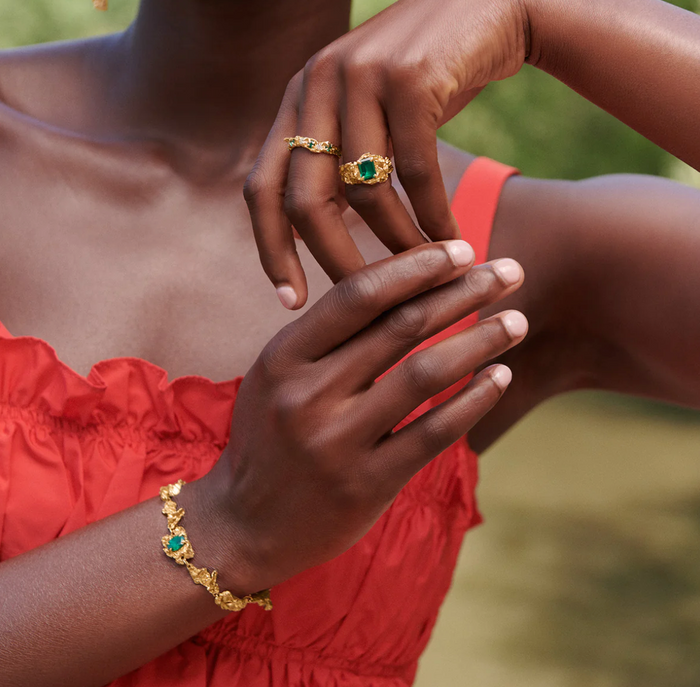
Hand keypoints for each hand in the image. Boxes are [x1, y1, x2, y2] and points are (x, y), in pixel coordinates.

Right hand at [207, 241, 526, 592]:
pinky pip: (433, 433)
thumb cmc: (269, 439)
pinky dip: (473, 400)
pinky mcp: (366, 485)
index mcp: (282, 357)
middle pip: (400, 327)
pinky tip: (500, 377)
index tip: (461, 250)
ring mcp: (337, 443)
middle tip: (508, 271)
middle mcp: (308, 395)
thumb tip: (405, 289)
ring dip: (480, 341)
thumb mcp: (278, 376)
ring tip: (516, 321)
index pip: (357, 295)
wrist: (242, 524)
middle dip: (463, 291)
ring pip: (424, 374)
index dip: (415, 267)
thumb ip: (328, 338)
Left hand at [244, 0, 528, 307]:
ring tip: (422, 273)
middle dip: (335, 261)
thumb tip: (315, 236)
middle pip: (305, 201)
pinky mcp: (410, 78)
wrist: (489, 6)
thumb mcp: (366, 114)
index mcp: (298, 99)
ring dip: (396, 245)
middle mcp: (317, 83)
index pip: (261, 187)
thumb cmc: (425, 78)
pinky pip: (415, 174)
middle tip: (366, 301)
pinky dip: (433, 218)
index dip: (271, 250)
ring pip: (364, 193)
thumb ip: (336, 162)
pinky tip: (451, 242)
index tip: (290, 301)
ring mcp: (360, 76)